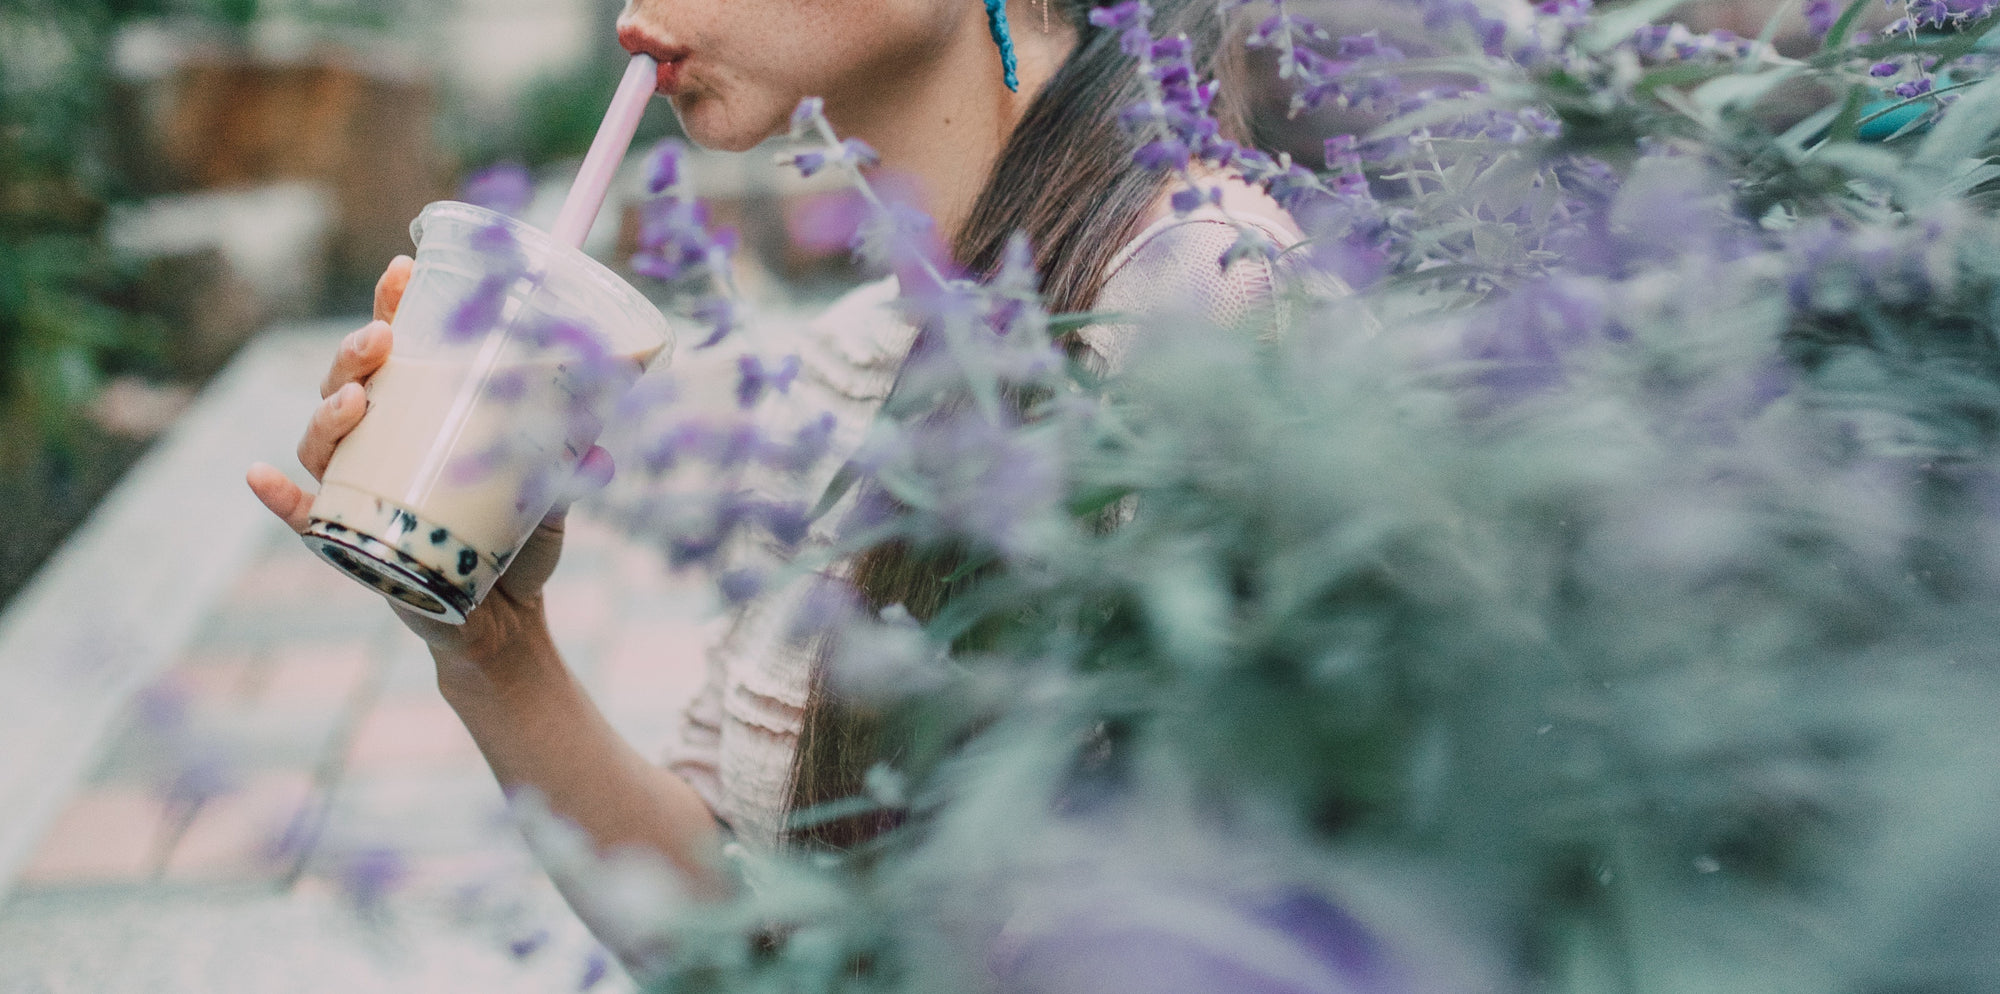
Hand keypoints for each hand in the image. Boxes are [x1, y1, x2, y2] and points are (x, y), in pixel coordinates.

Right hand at [245, 257, 612, 668]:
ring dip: (326, 413)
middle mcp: (381, 448)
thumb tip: (596, 449)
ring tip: (354, 397)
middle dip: (355, 354)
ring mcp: (358, 494)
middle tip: (382, 338)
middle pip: (347, 385)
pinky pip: (301, 518)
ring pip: (322, 443)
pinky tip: (260, 477)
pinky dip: (279, 498)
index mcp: (422, 419)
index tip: (404, 271)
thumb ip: (568, 467)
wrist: (506, 622)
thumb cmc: (519, 542)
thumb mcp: (550, 496)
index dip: (392, 307)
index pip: (398, 353)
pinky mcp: (347, 545)